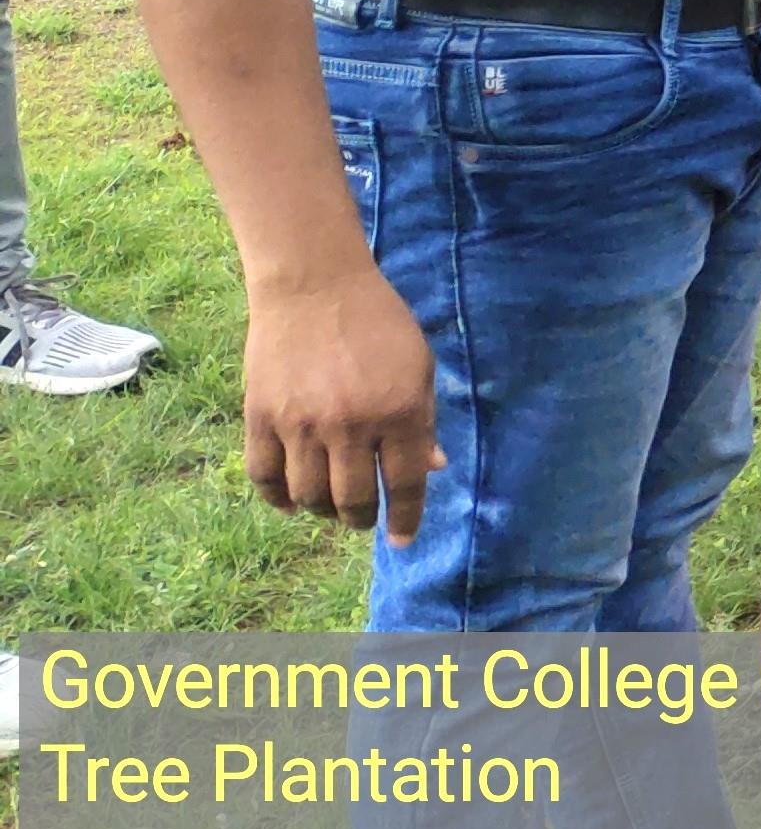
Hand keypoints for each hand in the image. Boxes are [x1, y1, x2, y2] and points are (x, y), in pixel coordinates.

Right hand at [240, 259, 441, 540]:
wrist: (314, 286)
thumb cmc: (377, 323)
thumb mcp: (419, 366)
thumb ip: (424, 421)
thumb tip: (432, 469)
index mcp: (399, 412)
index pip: (405, 485)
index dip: (405, 520)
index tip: (401, 542)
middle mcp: (350, 424)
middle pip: (353, 500)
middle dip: (362, 519)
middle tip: (364, 518)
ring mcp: (301, 424)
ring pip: (308, 496)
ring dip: (322, 511)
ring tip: (331, 506)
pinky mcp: (260, 417)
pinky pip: (264, 477)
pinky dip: (277, 498)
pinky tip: (291, 501)